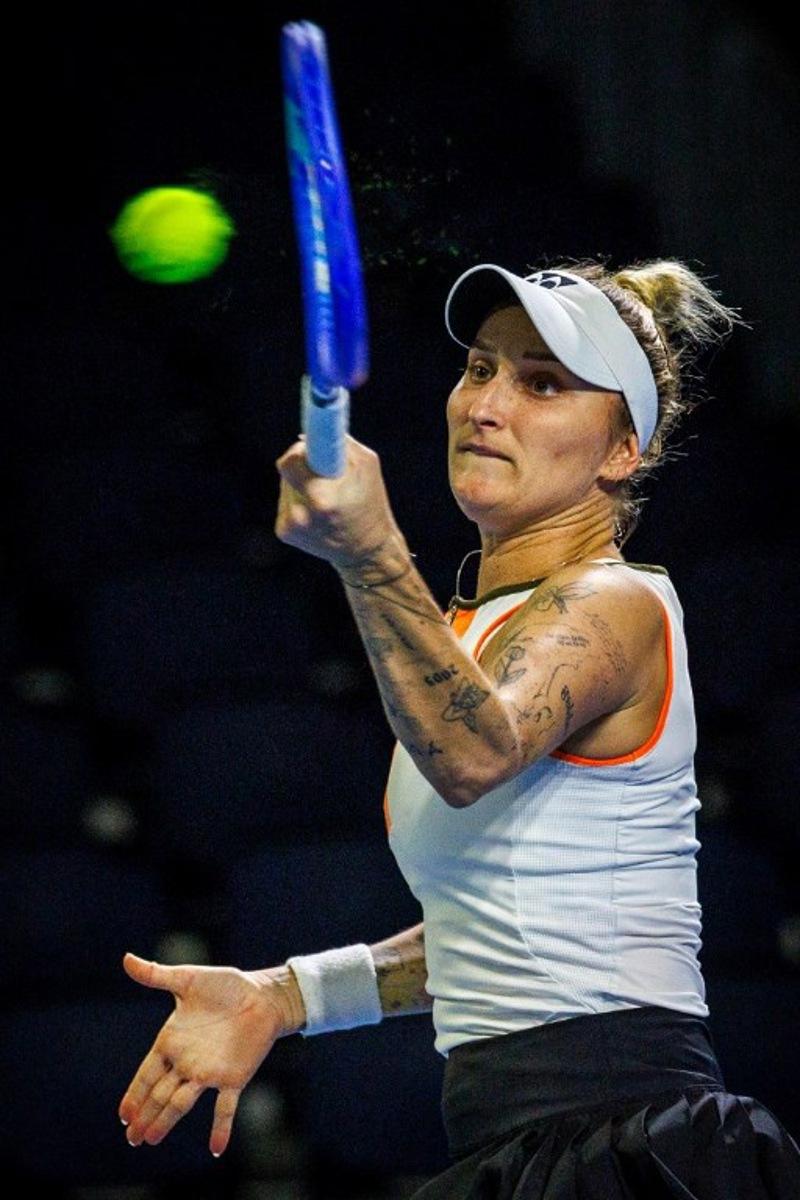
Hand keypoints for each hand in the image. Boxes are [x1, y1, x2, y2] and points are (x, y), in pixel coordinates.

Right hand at [118, 953, 303, 1156]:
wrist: (262, 994)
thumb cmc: (225, 986)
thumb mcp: (188, 979)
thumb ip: (157, 975)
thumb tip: (126, 958)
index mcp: (173, 1041)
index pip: (147, 1072)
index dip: (135, 1092)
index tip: (123, 1114)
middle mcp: (187, 1062)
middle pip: (161, 1094)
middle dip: (145, 1114)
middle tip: (131, 1137)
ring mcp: (209, 1072)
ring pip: (182, 1102)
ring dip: (167, 1120)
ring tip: (151, 1140)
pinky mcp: (233, 1078)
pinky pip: (225, 1107)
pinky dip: (220, 1127)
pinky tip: (216, 1148)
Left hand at [275, 435, 406, 572]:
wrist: (365, 551)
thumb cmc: (370, 504)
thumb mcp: (367, 467)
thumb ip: (339, 443)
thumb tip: (309, 432)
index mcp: (322, 500)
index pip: (290, 461)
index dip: (300, 451)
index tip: (308, 449)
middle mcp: (302, 515)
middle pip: (287, 469)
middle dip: (304, 466)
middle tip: (326, 475)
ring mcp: (290, 526)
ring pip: (286, 485)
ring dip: (301, 484)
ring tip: (325, 498)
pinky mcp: (284, 532)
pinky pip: (286, 502)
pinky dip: (299, 501)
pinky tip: (317, 513)